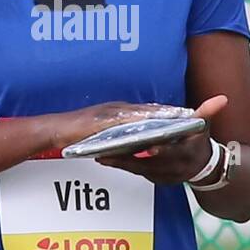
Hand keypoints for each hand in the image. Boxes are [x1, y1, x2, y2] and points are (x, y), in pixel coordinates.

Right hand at [47, 100, 199, 151]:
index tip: (187, 114)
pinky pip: (128, 121)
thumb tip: (137, 141)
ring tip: (181, 118)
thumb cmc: (78, 132)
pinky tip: (156, 126)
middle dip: (171, 111)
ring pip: (143, 113)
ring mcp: (112, 112)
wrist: (56, 130)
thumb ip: (120, 133)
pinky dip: (143, 122)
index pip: (149, 110)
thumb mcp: (103, 131)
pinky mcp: (105, 120)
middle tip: (192, 113)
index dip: (168, 112)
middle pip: (151, 109)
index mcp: (120, 110)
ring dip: (162, 115)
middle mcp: (119, 108)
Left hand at [94, 95, 227, 184]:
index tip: (144, 147)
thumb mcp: (203, 127)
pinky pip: (136, 172)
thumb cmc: (199, 142)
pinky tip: (107, 158)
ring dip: (119, 163)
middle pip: (146, 164)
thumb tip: (222, 99)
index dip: (156, 152)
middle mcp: (173, 168)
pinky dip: (123, 165)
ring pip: (138, 170)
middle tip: (104, 152)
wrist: (202, 168)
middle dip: (125, 158)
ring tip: (100, 154)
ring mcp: (163, 176)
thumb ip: (208, 112)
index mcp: (184, 155)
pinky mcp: (155, 179)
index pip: (168, 153)